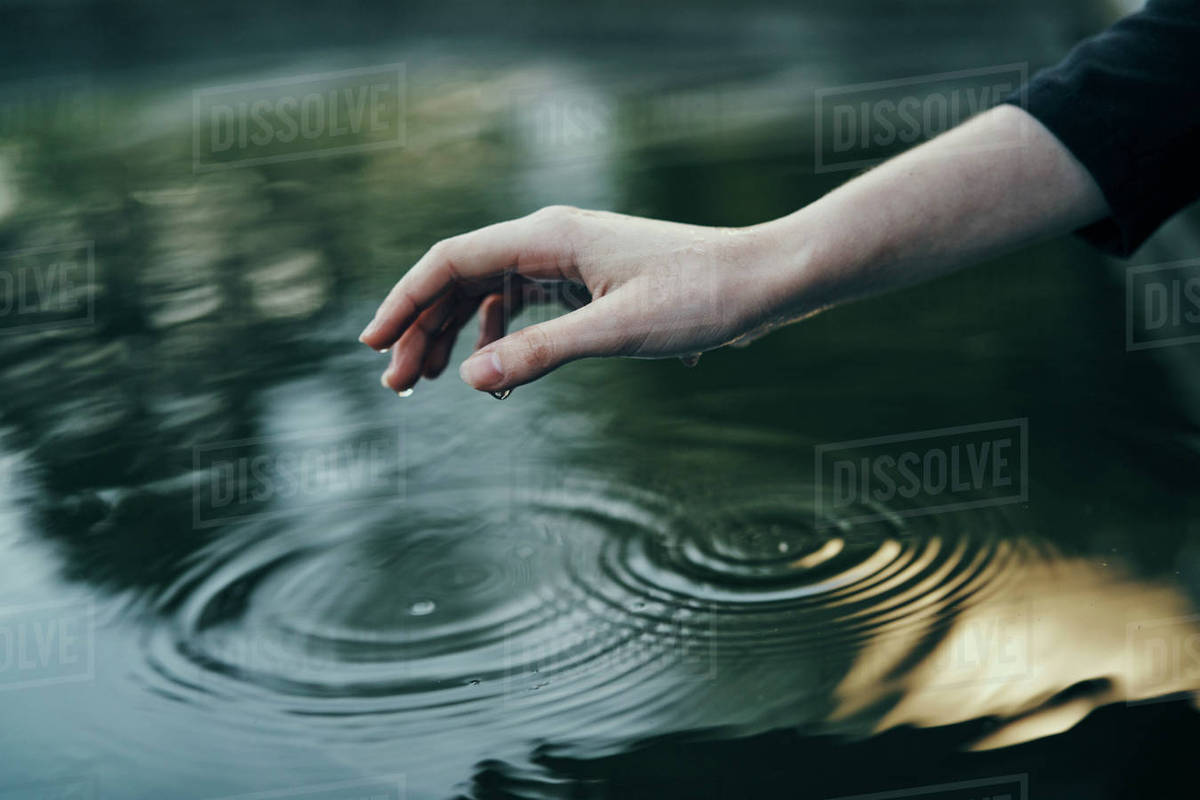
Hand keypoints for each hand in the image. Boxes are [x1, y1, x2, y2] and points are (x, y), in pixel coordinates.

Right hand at [359, 206, 781, 393]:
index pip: (452, 262)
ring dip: (454, 334)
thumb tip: (470, 377)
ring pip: (489, 293)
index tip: (373, 344)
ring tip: (427, 381)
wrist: (762, 281)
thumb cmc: (700, 298)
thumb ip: (542, 352)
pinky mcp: (587, 281)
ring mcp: (568, 259)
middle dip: (423, 328)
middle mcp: (551, 240)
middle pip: (462, 279)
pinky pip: (523, 304)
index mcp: (549, 238)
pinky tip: (493, 369)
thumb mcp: (617, 331)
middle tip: (396, 384)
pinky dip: (498, 336)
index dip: (405, 301)